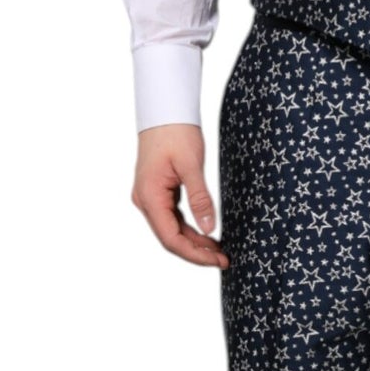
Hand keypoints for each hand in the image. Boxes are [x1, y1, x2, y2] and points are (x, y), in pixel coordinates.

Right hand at [131, 123, 227, 267]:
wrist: (164, 110)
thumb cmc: (175, 132)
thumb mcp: (191, 166)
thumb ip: (200, 199)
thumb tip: (210, 229)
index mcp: (149, 196)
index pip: (170, 238)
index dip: (194, 254)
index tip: (217, 260)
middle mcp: (145, 200)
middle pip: (170, 237)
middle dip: (197, 252)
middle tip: (224, 259)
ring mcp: (150, 196)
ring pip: (172, 229)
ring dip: (194, 242)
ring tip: (219, 250)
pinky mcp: (159, 191)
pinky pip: (173, 217)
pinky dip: (190, 228)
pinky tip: (207, 234)